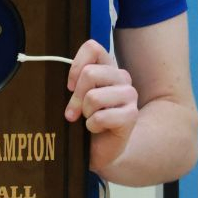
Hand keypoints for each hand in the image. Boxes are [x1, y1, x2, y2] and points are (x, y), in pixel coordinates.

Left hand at [65, 39, 138, 175]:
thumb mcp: (77, 97)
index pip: (93, 48)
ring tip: (89, 120)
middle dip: (75, 97)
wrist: (102, 149)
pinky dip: (92, 127)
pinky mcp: (131, 115)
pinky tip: (98, 129)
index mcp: (107, 67)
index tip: (69, 86)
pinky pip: (101, 117)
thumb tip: (66, 82)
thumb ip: (75, 82)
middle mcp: (121, 77)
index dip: (76, 65)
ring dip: (85, 113)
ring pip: (94, 97)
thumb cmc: (86, 120)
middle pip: (90, 73)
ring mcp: (130, 95)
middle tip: (73, 113)